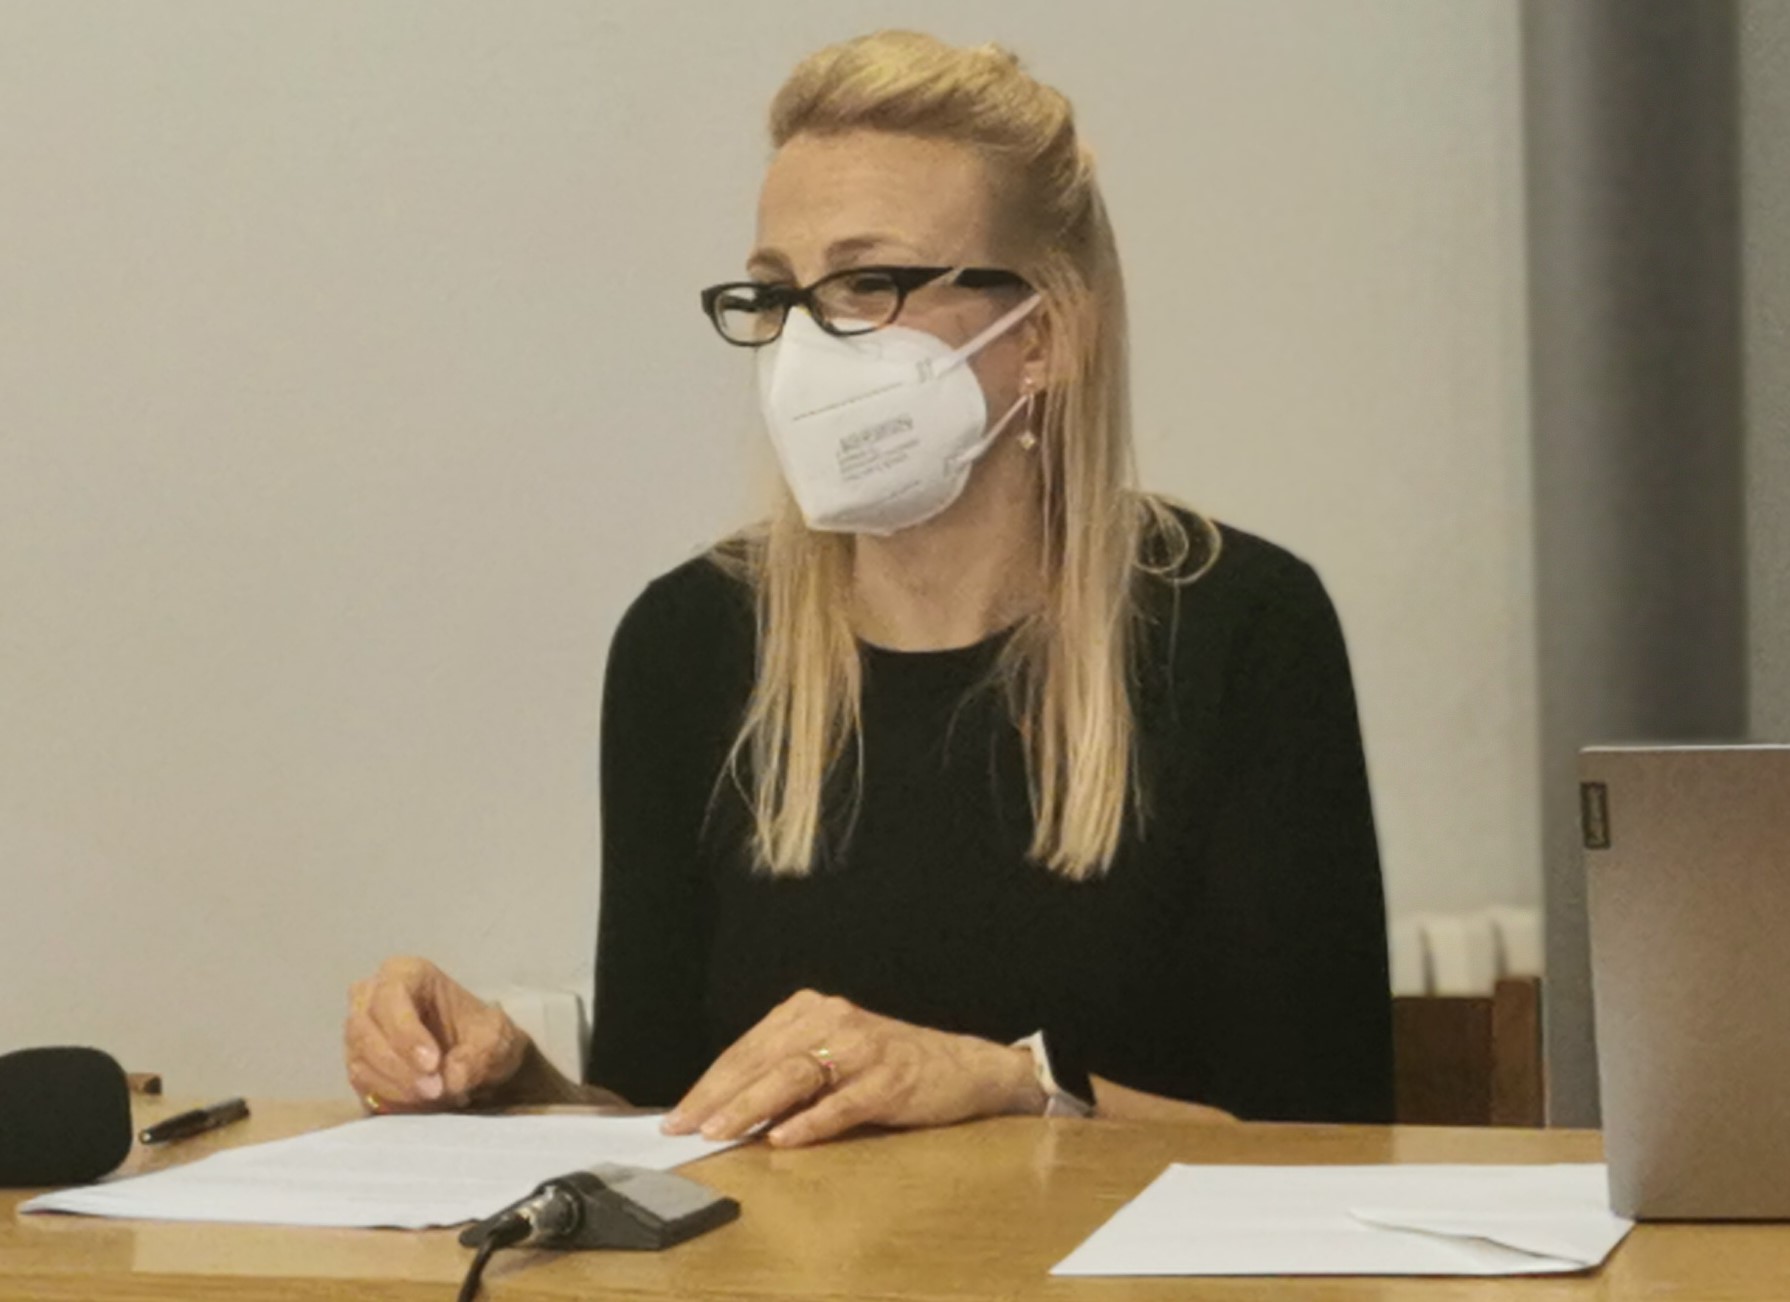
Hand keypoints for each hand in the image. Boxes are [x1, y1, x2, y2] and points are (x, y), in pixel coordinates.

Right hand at [343, 956, 529, 1112]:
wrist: (478, 1057)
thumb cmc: (483, 1035)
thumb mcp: (493, 1041)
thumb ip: (475, 1058)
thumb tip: (451, 1079)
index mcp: (406, 973)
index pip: (390, 996)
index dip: (406, 1033)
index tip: (432, 1064)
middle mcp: (372, 995)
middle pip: (365, 1028)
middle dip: (399, 1065)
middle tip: (434, 1090)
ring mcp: (359, 1029)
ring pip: (360, 1057)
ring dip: (394, 1084)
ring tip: (432, 1098)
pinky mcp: (357, 1060)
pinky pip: (360, 1080)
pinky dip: (388, 1096)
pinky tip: (417, 1104)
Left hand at [661, 990, 1044, 1147]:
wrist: (963, 1067)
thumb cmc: (887, 1067)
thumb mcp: (831, 1058)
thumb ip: (784, 1076)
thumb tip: (724, 1113)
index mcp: (810, 1010)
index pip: (747, 1048)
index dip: (710, 1082)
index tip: (678, 1115)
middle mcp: (832, 1019)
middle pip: (763, 1058)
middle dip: (718, 1096)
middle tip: (684, 1127)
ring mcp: (861, 1048)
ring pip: (794, 1075)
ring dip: (752, 1105)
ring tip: (720, 1131)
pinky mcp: (888, 1079)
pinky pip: (841, 1102)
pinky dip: (810, 1121)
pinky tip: (783, 1138)